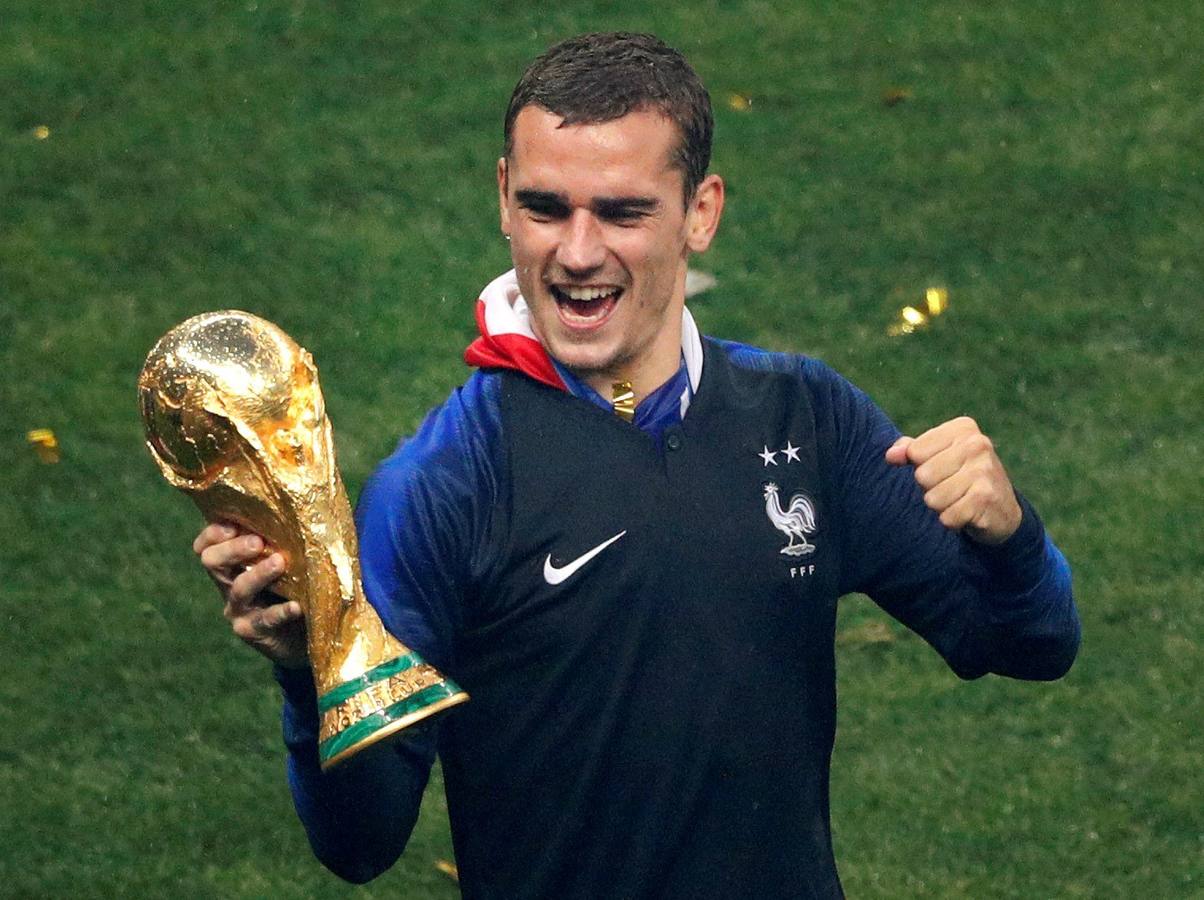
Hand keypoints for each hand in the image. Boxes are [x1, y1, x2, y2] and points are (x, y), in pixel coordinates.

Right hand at [193, 522, 308, 668]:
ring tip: (280, 562)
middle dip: (233, 549)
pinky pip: (265, 620)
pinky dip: (281, 612)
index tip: (233, 525)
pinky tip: (296, 606)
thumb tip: (307, 504)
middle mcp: (228, 584)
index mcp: (232, 562)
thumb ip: (283, 537)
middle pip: (213, 562)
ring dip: (258, 574)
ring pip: (239, 588)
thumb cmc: (298, 585)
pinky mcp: (253, 631)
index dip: (212, 533)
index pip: (207, 545)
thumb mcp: (286, 559)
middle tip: (258, 541)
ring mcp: (239, 609)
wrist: (305, 632)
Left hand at [884, 416, 1021, 544]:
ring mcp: (983, 471)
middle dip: (930, 488)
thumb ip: (910, 450)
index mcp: (963, 429)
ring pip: (932, 498)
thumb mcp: (937, 456)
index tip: (942, 468)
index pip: (914, 451)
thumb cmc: (960, 477)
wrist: (1002, 510)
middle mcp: (977, 444)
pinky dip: (952, 521)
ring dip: (941, 506)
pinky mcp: (985, 498)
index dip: (921, 466)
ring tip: (959, 499)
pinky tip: (967, 514)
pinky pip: (946, 517)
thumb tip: (891, 455)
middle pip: (922, 475)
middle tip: (951, 487)